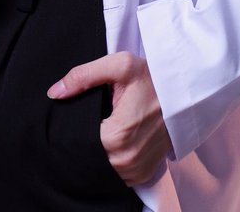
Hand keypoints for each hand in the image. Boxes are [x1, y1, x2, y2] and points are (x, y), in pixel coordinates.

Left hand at [47, 50, 171, 184]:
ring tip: (99, 129)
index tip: (74, 115)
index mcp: (117, 136)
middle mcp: (127, 160)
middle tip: (86, 120)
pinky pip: (116, 175)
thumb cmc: (152, 78)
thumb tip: (54, 93)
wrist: (185, 94)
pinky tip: (110, 142)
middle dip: (82, 142)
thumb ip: (83, 76)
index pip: (79, 144)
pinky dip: (110, 161)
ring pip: (102, 169)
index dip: (71, 130)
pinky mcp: (143, 174)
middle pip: (89, 158)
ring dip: (97, 153)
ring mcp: (136, 170)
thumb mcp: (119, 65)